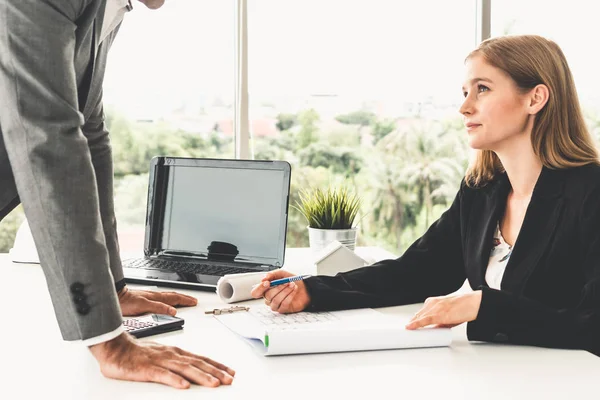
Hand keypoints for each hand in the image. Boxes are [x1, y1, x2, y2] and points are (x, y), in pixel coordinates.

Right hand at [89, 332, 234, 388]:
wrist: (115, 348)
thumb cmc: (138, 354)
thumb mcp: (162, 358)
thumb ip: (177, 364)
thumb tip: (192, 374)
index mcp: (176, 353)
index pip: (202, 359)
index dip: (217, 365)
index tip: (231, 372)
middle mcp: (172, 355)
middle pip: (198, 364)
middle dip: (216, 372)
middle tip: (230, 379)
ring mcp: (160, 361)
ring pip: (185, 369)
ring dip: (202, 376)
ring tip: (215, 384)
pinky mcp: (147, 369)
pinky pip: (163, 375)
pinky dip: (174, 380)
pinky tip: (184, 386)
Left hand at [118, 286, 197, 316]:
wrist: (113, 297)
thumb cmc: (125, 302)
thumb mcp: (143, 306)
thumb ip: (159, 308)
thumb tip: (173, 311)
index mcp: (156, 298)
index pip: (175, 298)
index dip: (185, 300)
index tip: (194, 302)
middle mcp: (154, 296)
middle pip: (173, 296)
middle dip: (184, 298)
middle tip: (193, 300)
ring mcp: (149, 297)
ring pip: (167, 297)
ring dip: (177, 298)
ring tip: (183, 300)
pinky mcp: (144, 300)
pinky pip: (160, 298)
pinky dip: (167, 300)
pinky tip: (165, 302)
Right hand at [250, 270, 310, 313]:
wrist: (304, 287)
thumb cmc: (292, 281)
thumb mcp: (282, 274)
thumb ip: (273, 274)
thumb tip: (264, 278)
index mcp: (266, 289)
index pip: (256, 292)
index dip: (260, 288)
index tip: (267, 283)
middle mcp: (269, 298)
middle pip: (268, 295)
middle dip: (279, 287)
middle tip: (287, 282)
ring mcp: (275, 305)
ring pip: (276, 300)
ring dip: (285, 291)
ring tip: (292, 285)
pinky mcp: (283, 309)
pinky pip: (284, 304)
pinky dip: (290, 296)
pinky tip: (294, 290)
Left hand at [405, 290, 481, 329]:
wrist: (473, 304)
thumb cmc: (463, 308)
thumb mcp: (449, 315)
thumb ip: (440, 322)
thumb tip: (433, 329)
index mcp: (434, 302)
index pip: (421, 312)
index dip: (414, 320)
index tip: (410, 325)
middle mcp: (432, 303)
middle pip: (418, 315)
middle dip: (412, 323)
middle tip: (408, 330)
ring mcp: (435, 308)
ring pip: (419, 317)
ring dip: (413, 324)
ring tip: (408, 332)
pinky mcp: (439, 314)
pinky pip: (424, 320)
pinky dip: (416, 324)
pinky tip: (410, 327)